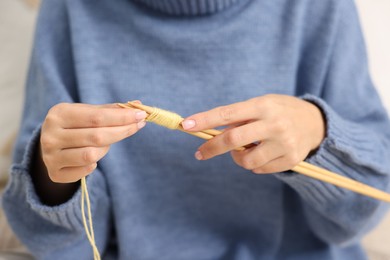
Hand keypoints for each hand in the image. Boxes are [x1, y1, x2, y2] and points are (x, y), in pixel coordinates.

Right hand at [40, 103, 145, 182]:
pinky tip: (92, 157)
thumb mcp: (87, 112)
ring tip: (105, 143)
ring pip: (92, 155)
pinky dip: (94, 164)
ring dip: (106, 149)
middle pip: (97, 136)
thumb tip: (138, 105)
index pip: (97, 117)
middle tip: (138, 125)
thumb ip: (111, 110)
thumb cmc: (74, 124)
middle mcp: (50, 135)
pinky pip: (86, 170)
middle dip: (122, 131)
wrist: (49, 145)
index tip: (141, 115)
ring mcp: (50, 156)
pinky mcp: (55, 173)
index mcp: (59, 114)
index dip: (122, 117)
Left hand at [182, 94, 324, 173]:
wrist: (315, 123)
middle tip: (200, 153)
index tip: (186, 125)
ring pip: (245, 160)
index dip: (205, 120)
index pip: (228, 113)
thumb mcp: (262, 104)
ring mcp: (284, 143)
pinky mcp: (291, 159)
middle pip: (233, 140)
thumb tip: (209, 132)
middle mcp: (274, 123)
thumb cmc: (279, 111)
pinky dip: (253, 164)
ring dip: (237, 158)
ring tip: (245, 149)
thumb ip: (239, 117)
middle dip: (212, 148)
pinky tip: (262, 153)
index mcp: (263, 105)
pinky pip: (259, 169)